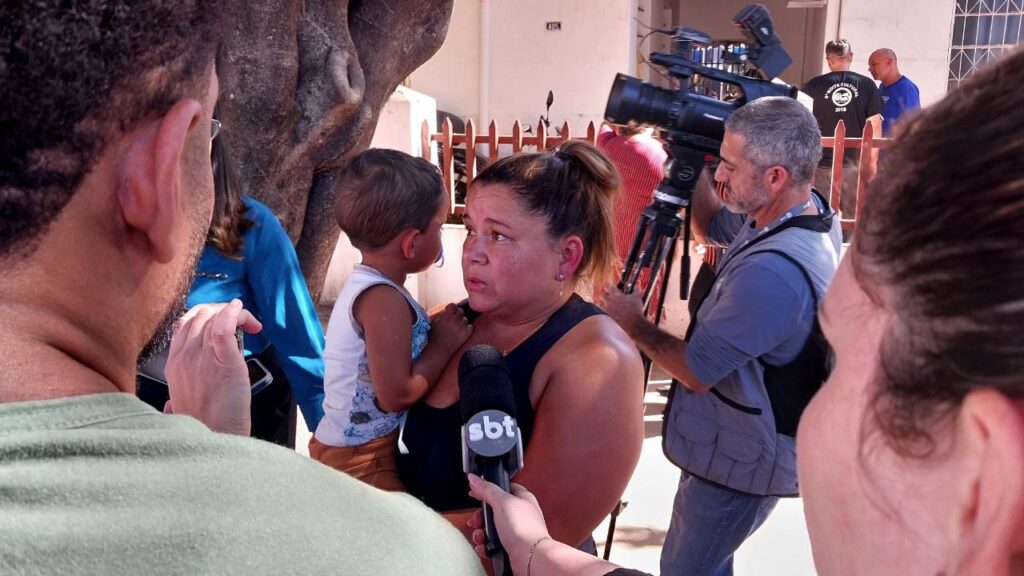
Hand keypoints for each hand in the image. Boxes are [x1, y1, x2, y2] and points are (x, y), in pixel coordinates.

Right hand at [165, 300, 261, 435]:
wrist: (216, 439)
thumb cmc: (205, 425)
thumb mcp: (181, 406)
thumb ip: (175, 398)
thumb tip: (170, 406)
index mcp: (174, 364)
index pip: (184, 324)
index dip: (204, 316)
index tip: (222, 322)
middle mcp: (185, 357)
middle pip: (199, 316)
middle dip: (220, 310)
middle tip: (240, 321)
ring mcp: (202, 357)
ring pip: (212, 317)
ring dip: (233, 313)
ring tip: (248, 321)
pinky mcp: (225, 361)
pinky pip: (223, 327)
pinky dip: (233, 314)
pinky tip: (241, 311)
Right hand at [430, 302, 472, 352]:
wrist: (439, 349)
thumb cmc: (434, 337)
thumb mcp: (433, 323)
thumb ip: (440, 315)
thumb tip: (445, 312)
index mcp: (446, 316)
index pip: (453, 305)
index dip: (451, 308)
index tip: (449, 311)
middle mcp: (455, 320)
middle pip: (461, 311)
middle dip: (457, 314)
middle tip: (454, 319)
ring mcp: (462, 326)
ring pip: (465, 319)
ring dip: (462, 322)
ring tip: (457, 328)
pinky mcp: (466, 334)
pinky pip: (471, 326)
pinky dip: (468, 328)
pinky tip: (463, 331)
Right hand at [467, 474, 550, 571]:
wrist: (530, 557)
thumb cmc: (524, 528)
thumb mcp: (502, 502)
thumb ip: (487, 489)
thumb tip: (474, 478)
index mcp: (521, 498)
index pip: (502, 488)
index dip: (487, 490)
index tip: (475, 493)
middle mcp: (519, 514)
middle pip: (492, 510)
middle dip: (480, 517)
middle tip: (477, 521)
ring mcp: (514, 531)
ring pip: (490, 528)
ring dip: (481, 532)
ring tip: (481, 536)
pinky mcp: (510, 546)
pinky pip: (492, 543)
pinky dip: (485, 545)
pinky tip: (484, 546)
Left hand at [596, 283, 645, 338]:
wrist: (634, 325)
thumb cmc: (636, 310)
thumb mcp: (637, 298)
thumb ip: (635, 290)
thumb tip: (635, 286)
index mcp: (616, 295)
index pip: (609, 286)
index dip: (609, 285)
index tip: (609, 285)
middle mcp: (609, 301)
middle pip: (603, 295)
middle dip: (605, 294)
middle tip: (607, 295)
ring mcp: (606, 310)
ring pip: (600, 304)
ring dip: (603, 303)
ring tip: (606, 304)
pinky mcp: (606, 317)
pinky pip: (601, 312)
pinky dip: (603, 311)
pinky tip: (606, 311)